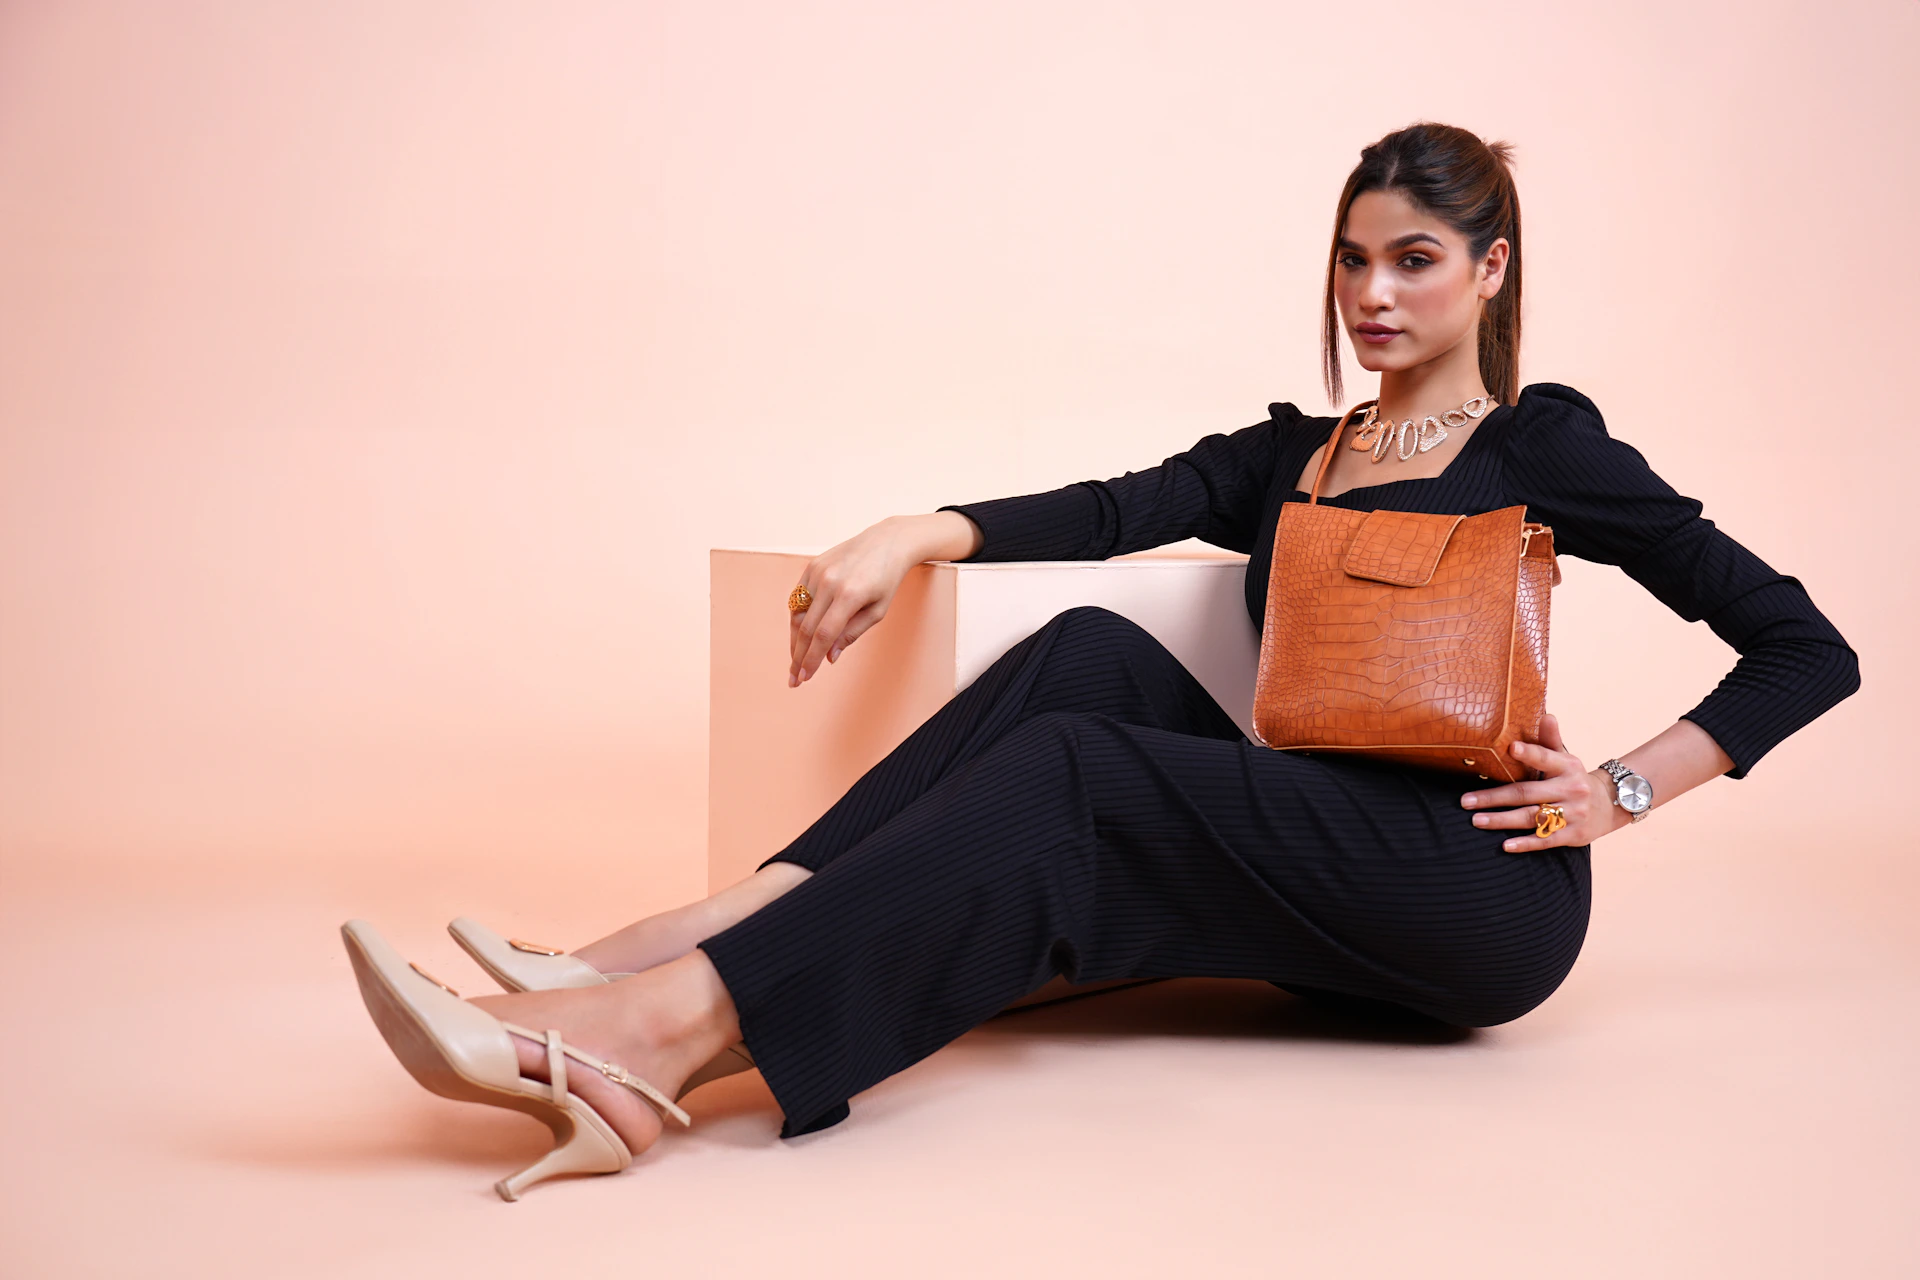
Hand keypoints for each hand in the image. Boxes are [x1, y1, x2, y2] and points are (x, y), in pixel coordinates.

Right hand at [787, 522, 915, 686]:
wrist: (886, 541)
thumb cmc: (886, 579)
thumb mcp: (878, 611)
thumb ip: (852, 634)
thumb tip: (829, 657)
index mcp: (849, 595)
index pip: (823, 635)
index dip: (811, 659)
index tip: (805, 678)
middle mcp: (829, 582)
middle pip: (805, 628)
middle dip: (798, 657)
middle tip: (794, 679)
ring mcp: (817, 572)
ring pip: (796, 614)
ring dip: (794, 641)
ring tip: (795, 661)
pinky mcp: (811, 566)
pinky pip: (797, 598)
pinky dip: (796, 619)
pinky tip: (799, 635)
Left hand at [1458, 712, 1620, 851]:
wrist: (1609, 805)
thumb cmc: (1573, 777)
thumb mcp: (1565, 758)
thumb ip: (1551, 740)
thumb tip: (1546, 715)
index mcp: (1567, 767)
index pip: (1546, 758)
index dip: (1530, 753)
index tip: (1510, 748)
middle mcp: (1572, 789)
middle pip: (1527, 793)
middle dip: (1494, 798)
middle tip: (1466, 801)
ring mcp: (1574, 813)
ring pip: (1532, 818)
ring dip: (1502, 820)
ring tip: (1476, 820)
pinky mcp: (1573, 835)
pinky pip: (1545, 840)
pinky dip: (1525, 843)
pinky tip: (1505, 845)